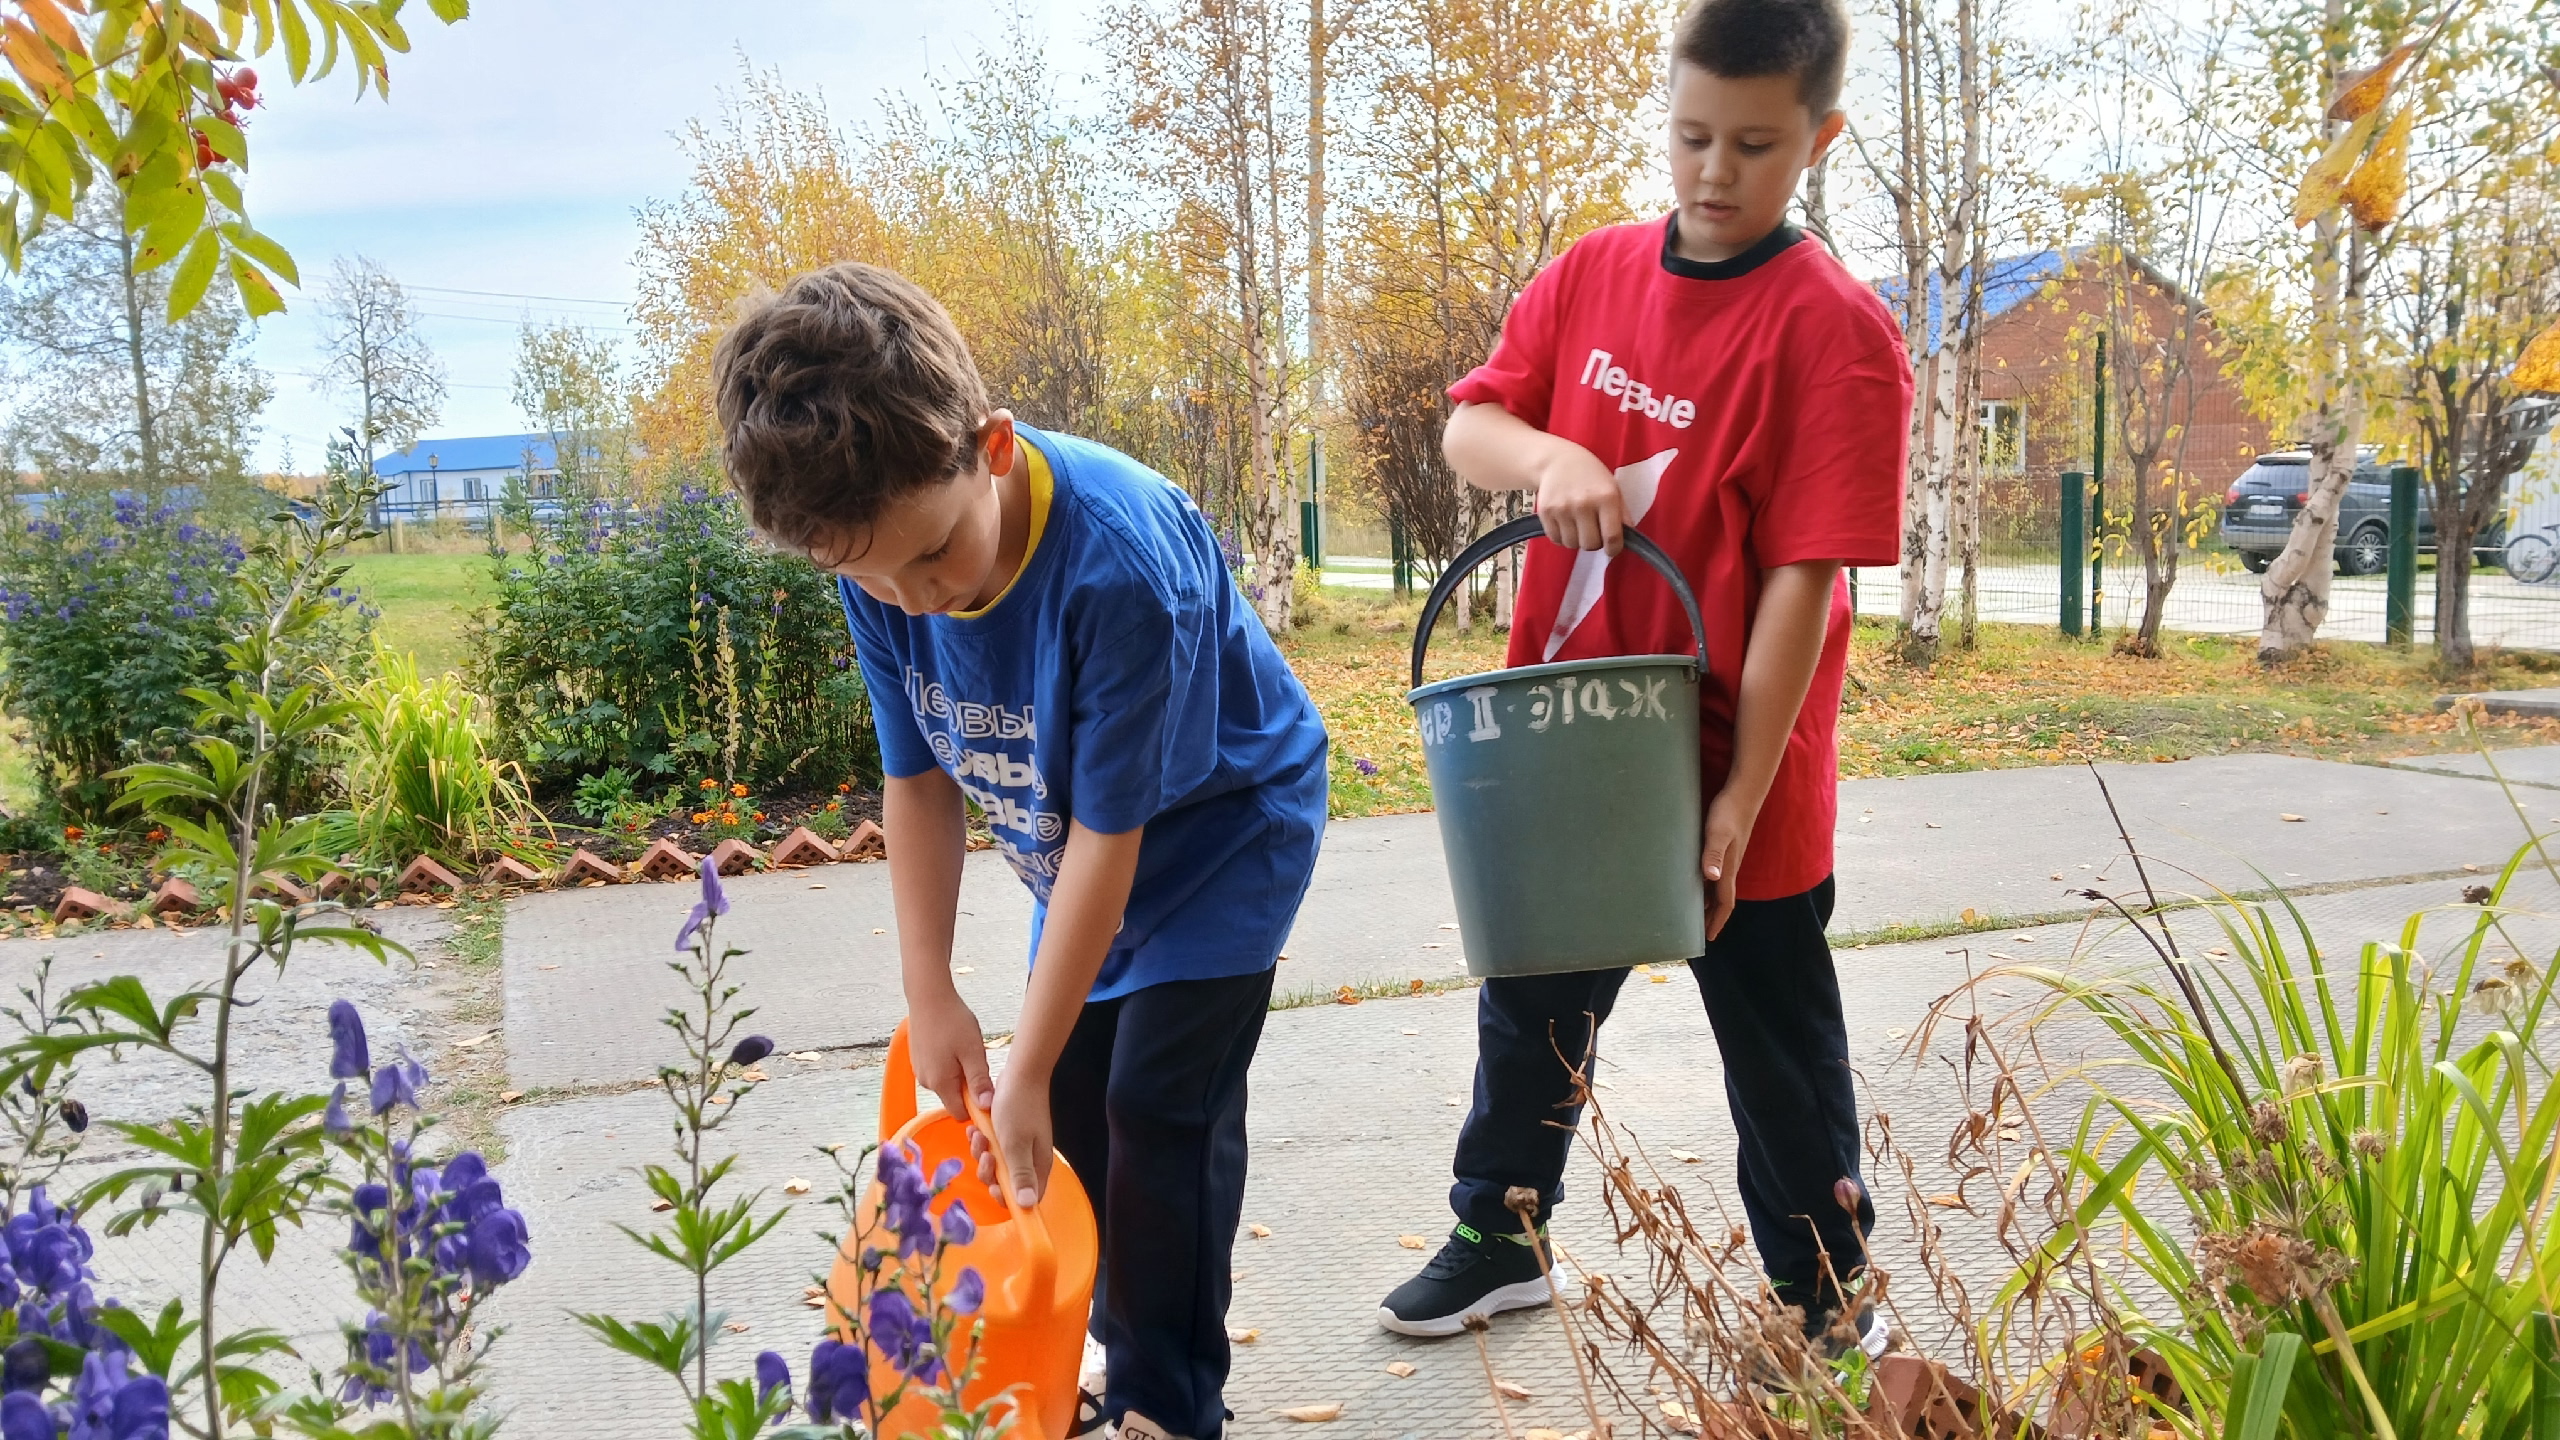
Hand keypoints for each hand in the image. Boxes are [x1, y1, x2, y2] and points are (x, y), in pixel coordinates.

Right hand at [907, 992, 991, 1121]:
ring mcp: (920, 1071)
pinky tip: (953, 1044)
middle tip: (977, 1061)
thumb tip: (986, 1107)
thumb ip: (979, 1081)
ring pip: (947, 1084)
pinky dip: (949, 1065)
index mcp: (940, 1083)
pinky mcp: (918, 1060)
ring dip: (959, 1074)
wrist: (928, 996)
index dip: (976, 1107)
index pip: (960, 1113)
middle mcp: (926, 1082)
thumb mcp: (973, 1051)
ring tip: (965, 1049)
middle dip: (969, 1087)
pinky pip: (938, 1072)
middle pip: (954, 1099)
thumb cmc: (952, 1020)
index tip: (987, 1090)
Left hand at [971, 1066, 1053, 1208]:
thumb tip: (1027, 1206)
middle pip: (1006, 1182)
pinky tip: (975, 1128)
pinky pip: (992, 1147)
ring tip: (978, 1134)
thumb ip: (1020, 1175)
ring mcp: (1019, 1146)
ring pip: (996, 1164)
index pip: (1026, 1198)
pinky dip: (982, 1140)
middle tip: (986, 1153)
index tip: (994, 1186)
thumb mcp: (1015, 1145)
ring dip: (982, 1152)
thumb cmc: (1019, 1108)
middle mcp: (1030, 1160)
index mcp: (1037, 1166)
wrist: (1020, 1074)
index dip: (1008, 1198)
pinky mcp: (1008, 1135)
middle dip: (989, 1171)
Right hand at [1532, 437, 1624, 554]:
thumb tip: (1628, 537)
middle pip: (1590, 544)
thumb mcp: (1613, 488)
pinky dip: (1562, 536)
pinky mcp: (1545, 513)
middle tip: (1593, 530)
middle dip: (1594, 542)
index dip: (1613, 549)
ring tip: (1578, 525)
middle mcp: (1584, 504)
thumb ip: (1622, 513)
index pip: (1612, 537)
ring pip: (1572, 544)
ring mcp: (1562, 509)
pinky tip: (1565, 523)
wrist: (1556, 460)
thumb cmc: (1590, 475)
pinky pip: (1556, 539)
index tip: (1612, 549)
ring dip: (1577, 540)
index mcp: (1606, 497)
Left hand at [1702, 789, 1759, 942]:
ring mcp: (1729, 857)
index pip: (1724, 902)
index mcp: (1728, 868)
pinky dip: (1706, 885)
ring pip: (1718, 888)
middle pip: (1722, 899)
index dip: (1717, 920)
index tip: (1709, 938)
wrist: (1743, 793)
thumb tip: (1710, 878)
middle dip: (1712, 917)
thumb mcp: (1717, 833)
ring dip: (1708, 902)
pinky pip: (1716, 874)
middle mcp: (1730, 867)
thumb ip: (1713, 854)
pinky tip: (1697, 882)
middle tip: (1700, 932)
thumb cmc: (1728, 812)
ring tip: (1695, 913)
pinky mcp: (1726, 847)